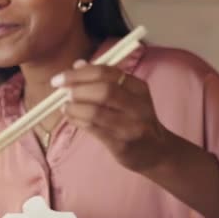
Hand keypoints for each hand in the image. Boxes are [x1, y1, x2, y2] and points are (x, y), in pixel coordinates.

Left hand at [50, 59, 170, 171]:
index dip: (80, 73)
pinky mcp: (122, 145)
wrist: (157, 152)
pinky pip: (93, 129)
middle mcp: (138, 106)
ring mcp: (131, 127)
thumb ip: (103, 79)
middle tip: (61, 91)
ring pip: (96, 112)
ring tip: (65, 106)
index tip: (61, 77)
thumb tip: (77, 65)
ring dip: (74, 107)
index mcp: (139, 88)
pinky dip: (77, 121)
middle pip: (103, 91)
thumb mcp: (128, 95)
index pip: (107, 73)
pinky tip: (71, 117)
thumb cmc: (137, 119)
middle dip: (76, 89)